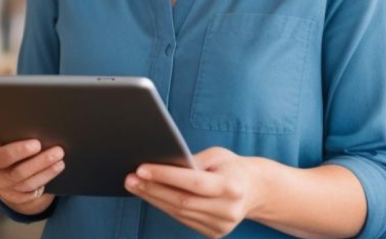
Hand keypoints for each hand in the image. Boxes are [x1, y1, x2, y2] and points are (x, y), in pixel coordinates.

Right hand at [0, 120, 63, 215]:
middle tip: (38, 144)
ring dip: (41, 164)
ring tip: (58, 154)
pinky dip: (45, 176)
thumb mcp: (15, 136)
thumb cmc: (20, 148)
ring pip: (19, 175)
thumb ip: (17, 127)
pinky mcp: (12, 196)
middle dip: (21, 151)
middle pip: (2, 157)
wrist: (21, 180)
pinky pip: (29, 189)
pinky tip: (57, 167)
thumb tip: (36, 117)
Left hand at [124, 147, 262, 238]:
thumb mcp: (217, 155)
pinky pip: (183, 219)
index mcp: (232, 186)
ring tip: (134, 184)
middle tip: (130, 178)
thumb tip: (161, 164)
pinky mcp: (214, 233)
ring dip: (153, 198)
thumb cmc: (231, 167)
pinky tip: (150, 195)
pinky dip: (164, 206)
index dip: (166, 176)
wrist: (254, 190)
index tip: (141, 168)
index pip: (193, 183)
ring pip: (179, 213)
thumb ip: (192, 160)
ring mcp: (221, 226)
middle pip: (182, 201)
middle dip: (152, 189)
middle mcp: (228, 210)